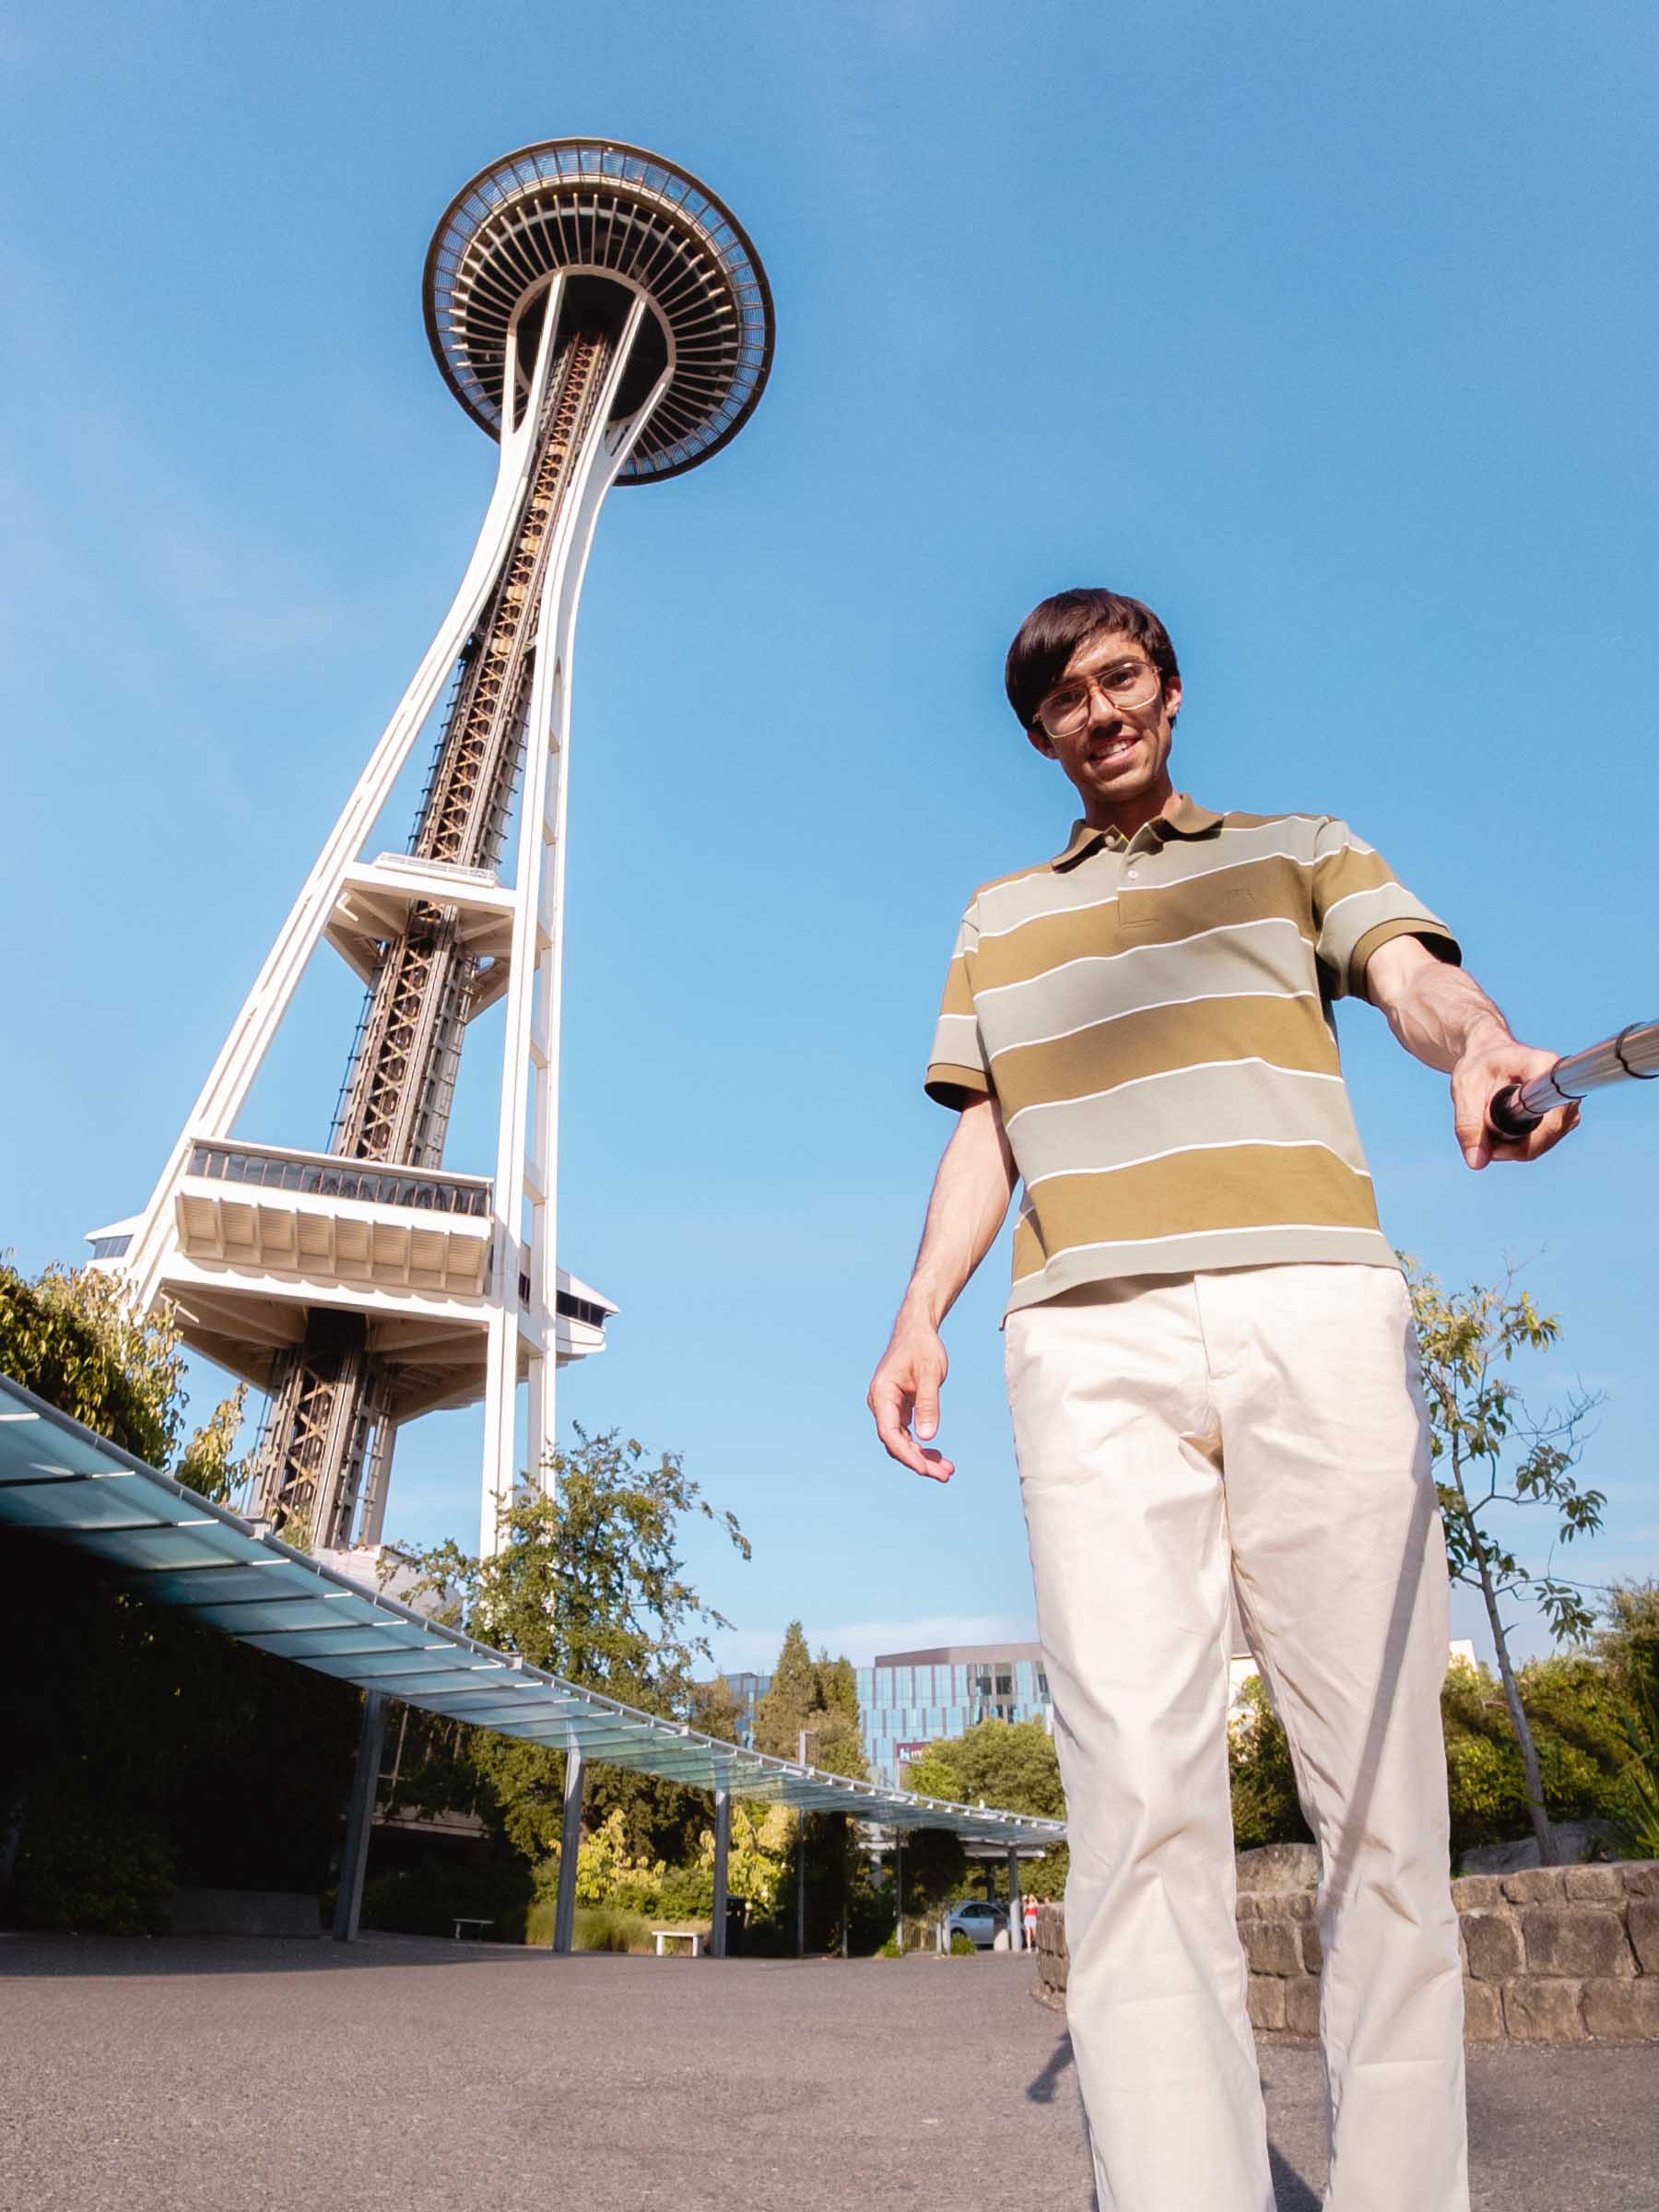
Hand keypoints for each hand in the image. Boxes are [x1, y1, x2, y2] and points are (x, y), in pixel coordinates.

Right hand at [867, 1313, 953, 1481]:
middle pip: (895, 1442)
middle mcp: (880, 1403)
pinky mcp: (898, 1408)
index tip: (924, 1469)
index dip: (906, 1454)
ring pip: (902, 1441)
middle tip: (945, 1475)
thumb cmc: (922, 1347)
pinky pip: (907, 1434)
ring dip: (922, 1457)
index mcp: (881, 1393)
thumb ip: (928, 1404)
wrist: (917, 1329)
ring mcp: (888, 1407)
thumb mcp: (930, 1373)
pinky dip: (922, 1446)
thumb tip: (927, 1437)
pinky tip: (938, 1456)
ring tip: (947, 1470)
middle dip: (919, 1461)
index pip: (889, 1433)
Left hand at [1451, 1032, 1579, 1169]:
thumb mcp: (1464, 1090)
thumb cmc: (1478, 1066)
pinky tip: (1501, 1131)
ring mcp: (1566, 1103)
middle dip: (1512, 1146)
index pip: (1551, 1116)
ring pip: (1546, 1142)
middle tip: (1483, 1135)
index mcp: (1543, 1067)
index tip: (1496, 1145)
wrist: (1488, 1054)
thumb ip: (1468, 1126)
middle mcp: (1562, 1085)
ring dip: (1514, 1146)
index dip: (1528, 1140)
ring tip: (1489, 1127)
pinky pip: (1544, 1142)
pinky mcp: (1562, 1116)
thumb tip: (1477, 1163)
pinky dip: (1519, 1144)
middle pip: (1548, 1134)